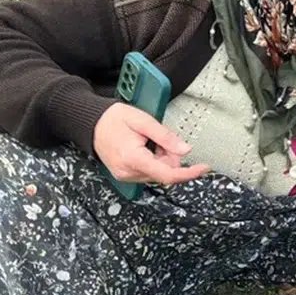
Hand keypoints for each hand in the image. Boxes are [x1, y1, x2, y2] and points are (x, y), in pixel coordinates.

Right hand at [93, 103, 208, 186]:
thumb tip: (186, 150)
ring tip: (150, 141)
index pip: (167, 174)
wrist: (92, 123)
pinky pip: (149, 172)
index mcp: (133, 158)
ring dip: (162, 158)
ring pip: (158, 173)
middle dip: (171, 156)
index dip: (189, 173)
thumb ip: (166, 136)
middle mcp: (128, 172)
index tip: (204, 168)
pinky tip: (146, 147)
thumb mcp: (143, 121)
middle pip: (165, 172)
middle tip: (161, 138)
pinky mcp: (125, 175)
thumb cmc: (114, 119)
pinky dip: (154, 161)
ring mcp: (125, 175)